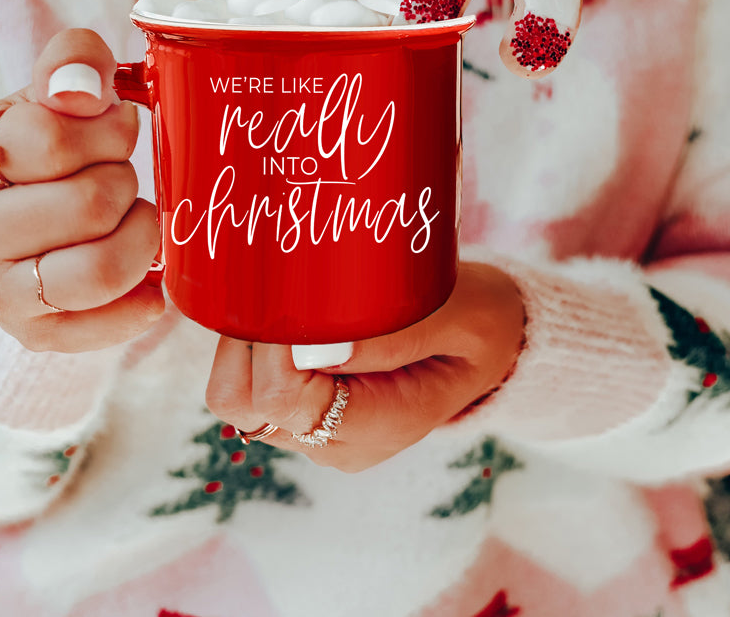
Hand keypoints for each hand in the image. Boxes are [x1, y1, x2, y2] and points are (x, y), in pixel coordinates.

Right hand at [0, 29, 162, 351]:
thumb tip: (81, 91)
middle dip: (126, 180)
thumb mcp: (51, 89)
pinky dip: (142, 302)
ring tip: (137, 217)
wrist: (18, 210)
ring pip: (97, 271)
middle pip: (87, 204)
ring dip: (141, 236)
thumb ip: (71, 62)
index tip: (114, 127)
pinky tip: (150, 277)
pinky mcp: (27, 333)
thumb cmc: (43, 144)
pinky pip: (102, 327)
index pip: (52, 137)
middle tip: (122, 174)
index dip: (108, 128)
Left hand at [205, 262, 524, 470]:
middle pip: (244, 404)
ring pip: (237, 395)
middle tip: (275, 287)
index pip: (284, 400)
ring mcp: (317, 430)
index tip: (287, 292)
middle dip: (245, 340)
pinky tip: (286, 310)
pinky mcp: (307, 409)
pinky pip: (252, 383)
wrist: (492, 344)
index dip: (271, 344)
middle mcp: (335, 442)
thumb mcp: (456, 317)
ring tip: (283, 295)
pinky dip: (253, 345)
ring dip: (244, 340)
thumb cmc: (480, 322)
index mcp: (377, 426)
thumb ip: (394, 336)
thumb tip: (315, 346)